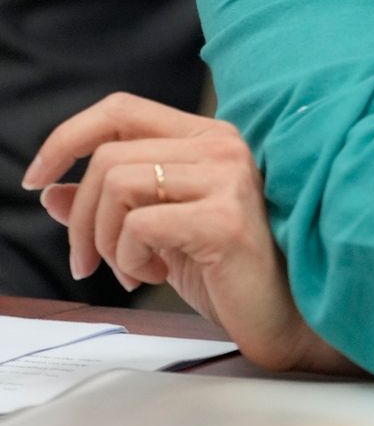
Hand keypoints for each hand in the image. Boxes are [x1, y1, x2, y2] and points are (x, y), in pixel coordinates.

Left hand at [23, 93, 357, 375]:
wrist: (286, 315)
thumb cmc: (228, 273)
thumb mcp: (158, 235)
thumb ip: (111, 207)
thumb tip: (52, 192)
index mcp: (207, 138)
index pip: (120, 110)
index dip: (66, 137)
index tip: (36, 180)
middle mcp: (222, 146)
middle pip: (107, 157)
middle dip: (81, 218)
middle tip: (88, 262)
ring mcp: (228, 177)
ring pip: (117, 184)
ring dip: (105, 240)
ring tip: (132, 270)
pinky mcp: (225, 218)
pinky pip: (140, 225)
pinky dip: (131, 258)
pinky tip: (158, 274)